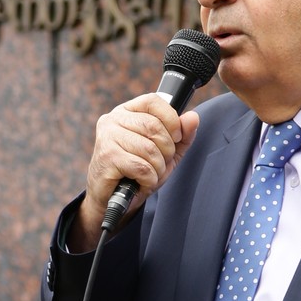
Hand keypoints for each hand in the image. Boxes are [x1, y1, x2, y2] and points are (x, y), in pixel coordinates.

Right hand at [69, 94, 200, 251]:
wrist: (112, 199)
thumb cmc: (137, 172)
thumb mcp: (165, 153)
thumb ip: (182, 136)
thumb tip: (193, 117)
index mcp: (127, 112)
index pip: (153, 101)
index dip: (171, 119)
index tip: (176, 137)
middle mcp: (113, 120)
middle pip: (153, 126)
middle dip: (166, 150)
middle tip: (159, 163)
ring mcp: (107, 138)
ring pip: (149, 149)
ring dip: (157, 168)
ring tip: (149, 174)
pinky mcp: (107, 158)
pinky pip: (142, 167)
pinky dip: (148, 180)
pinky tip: (141, 183)